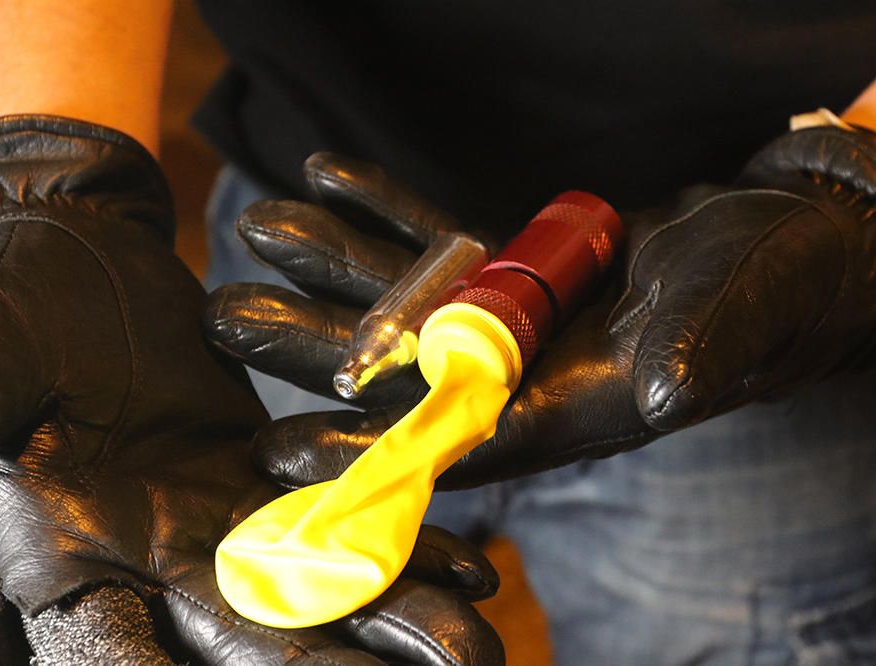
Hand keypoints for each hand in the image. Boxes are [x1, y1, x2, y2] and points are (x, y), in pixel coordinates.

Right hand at [0, 117, 502, 663]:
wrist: (65, 253)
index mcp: (60, 557)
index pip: (103, 651)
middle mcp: (143, 560)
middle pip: (239, 640)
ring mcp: (210, 520)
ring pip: (308, 587)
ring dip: (387, 619)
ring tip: (471, 647)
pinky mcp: (258, 473)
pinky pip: (335, 518)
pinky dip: (397, 544)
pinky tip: (468, 569)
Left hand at [205, 129, 875, 488]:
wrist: (774, 246)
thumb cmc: (768, 292)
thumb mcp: (739, 323)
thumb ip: (702, 356)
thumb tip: (667, 394)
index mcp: (562, 407)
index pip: (449, 440)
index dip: (366, 448)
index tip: (278, 448)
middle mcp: (515, 369)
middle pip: (395, 364)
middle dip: (310, 342)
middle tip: (224, 313)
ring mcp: (503, 313)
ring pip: (398, 291)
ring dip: (327, 259)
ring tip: (254, 223)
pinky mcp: (509, 261)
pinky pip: (430, 232)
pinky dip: (381, 203)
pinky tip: (325, 170)